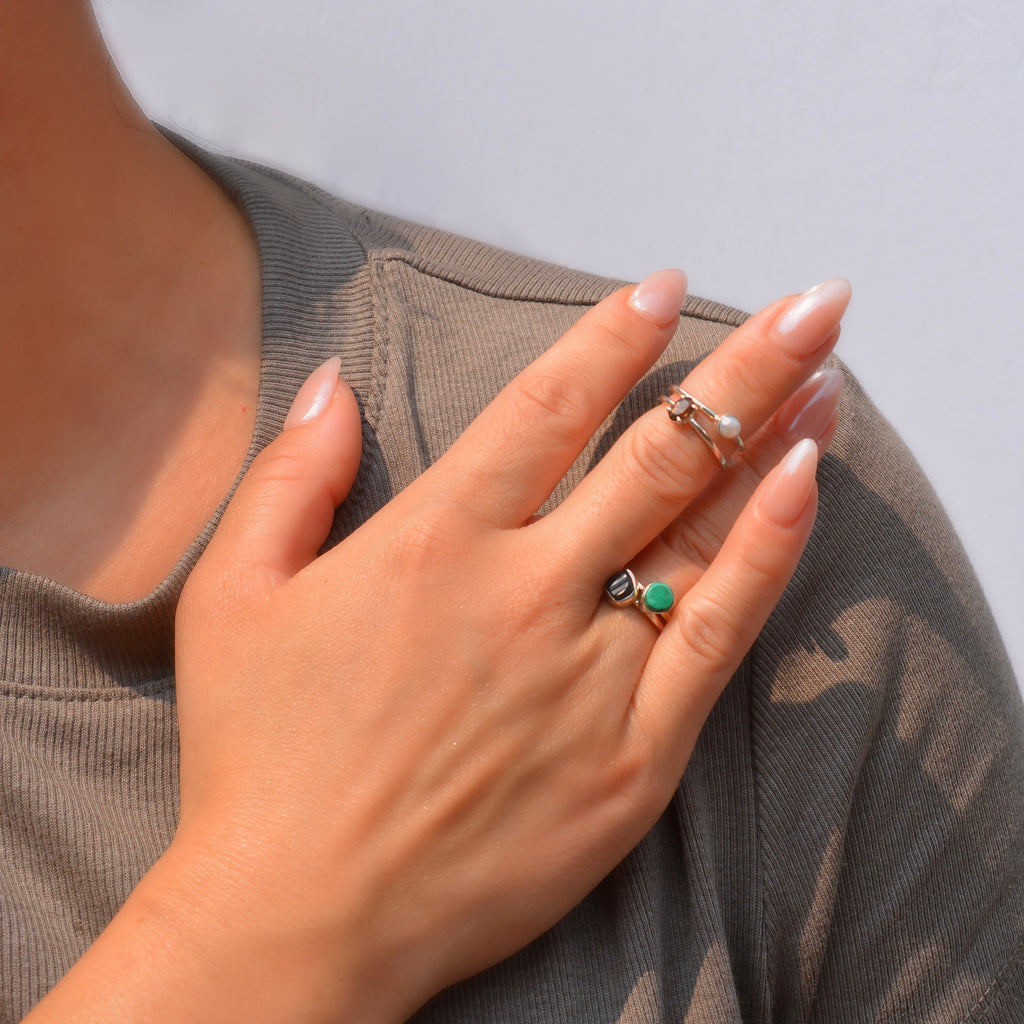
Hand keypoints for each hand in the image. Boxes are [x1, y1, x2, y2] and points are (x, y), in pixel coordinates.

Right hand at [27, 272, 848, 1022]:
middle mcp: (523, 593)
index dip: (613, 338)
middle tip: (812, 303)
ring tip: (828, 372)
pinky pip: (719, 635)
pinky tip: (806, 486)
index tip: (664, 288)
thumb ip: (290, 475)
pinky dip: (769, 554)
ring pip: (703, 530)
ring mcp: (587, 674)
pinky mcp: (631, 757)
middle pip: (656, 451)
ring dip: (773, 438)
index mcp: (432, 544)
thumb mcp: (233, 597)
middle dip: (742, 364)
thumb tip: (334, 378)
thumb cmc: (256, 756)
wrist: (300, 918)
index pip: (546, 409)